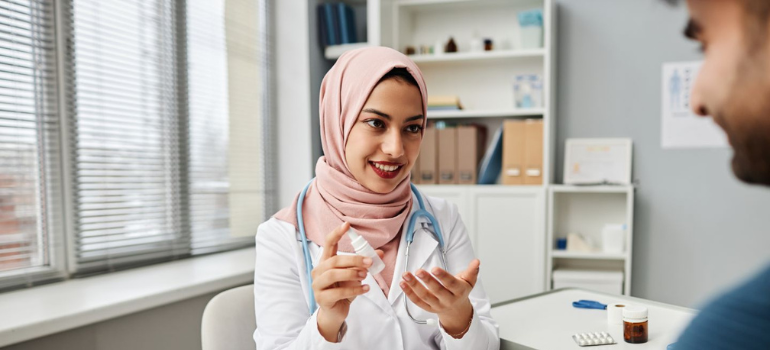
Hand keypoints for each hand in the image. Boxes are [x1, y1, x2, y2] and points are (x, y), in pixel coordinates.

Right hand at [311, 222, 371, 341]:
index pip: (329, 243)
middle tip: (370, 263)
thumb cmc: (343, 290)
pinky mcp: (322, 298)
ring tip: (366, 275)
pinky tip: (365, 289)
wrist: (335, 312)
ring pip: (333, 275)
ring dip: (352, 274)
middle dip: (354, 260)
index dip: (337, 233)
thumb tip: (380, 253)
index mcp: (326, 261)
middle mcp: (319, 271)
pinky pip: (338, 292)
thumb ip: (364, 264)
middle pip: (334, 261)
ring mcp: (318, 285)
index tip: (347, 225)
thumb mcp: (355, 275)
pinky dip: (354, 289)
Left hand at [399, 259, 480, 336]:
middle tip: (418, 271)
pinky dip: (409, 293)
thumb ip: (472, 271)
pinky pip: (417, 301)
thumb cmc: (460, 291)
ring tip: (406, 275)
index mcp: (458, 291)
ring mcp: (437, 305)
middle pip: (436, 291)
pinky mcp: (428, 308)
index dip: (442, 277)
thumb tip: (477, 261)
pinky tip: (403, 284)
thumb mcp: (469, 281)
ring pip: (424, 296)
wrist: (457, 310)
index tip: (435, 268)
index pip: (450, 284)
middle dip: (427, 281)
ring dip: (414, 286)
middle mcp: (447, 300)